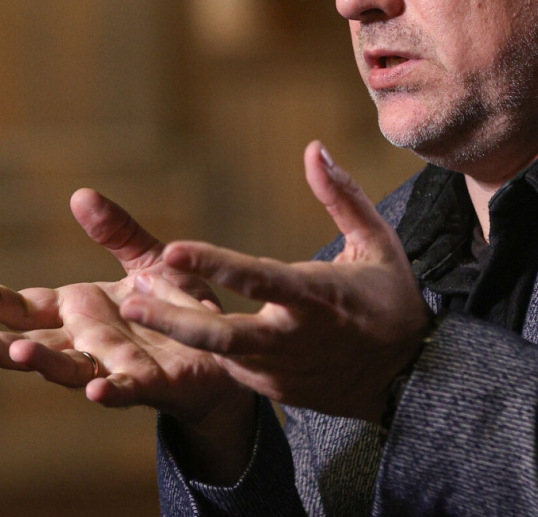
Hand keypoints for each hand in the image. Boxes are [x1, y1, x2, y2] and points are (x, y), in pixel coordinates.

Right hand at [0, 190, 248, 425]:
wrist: (228, 351)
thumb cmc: (180, 308)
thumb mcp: (147, 260)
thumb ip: (116, 232)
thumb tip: (80, 193)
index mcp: (81, 311)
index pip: (27, 307)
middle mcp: (89, 342)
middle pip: (34, 346)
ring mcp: (115, 366)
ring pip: (70, 371)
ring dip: (44, 365)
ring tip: (18, 354)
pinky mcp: (153, 383)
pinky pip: (127, 390)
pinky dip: (110, 392)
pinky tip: (95, 391)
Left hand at [120, 141, 431, 423]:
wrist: (407, 380)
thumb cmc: (391, 300)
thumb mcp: (378, 242)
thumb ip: (342, 196)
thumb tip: (313, 147)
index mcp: (318, 297)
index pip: (258, 279)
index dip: (215, 264)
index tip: (174, 248)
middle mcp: (293, 338)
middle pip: (224, 336)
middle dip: (174, 320)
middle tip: (130, 300)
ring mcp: (281, 370)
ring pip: (219, 355)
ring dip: (178, 332)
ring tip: (137, 308)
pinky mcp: (273, 389)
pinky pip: (232, 367)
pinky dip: (206, 348)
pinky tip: (176, 325)